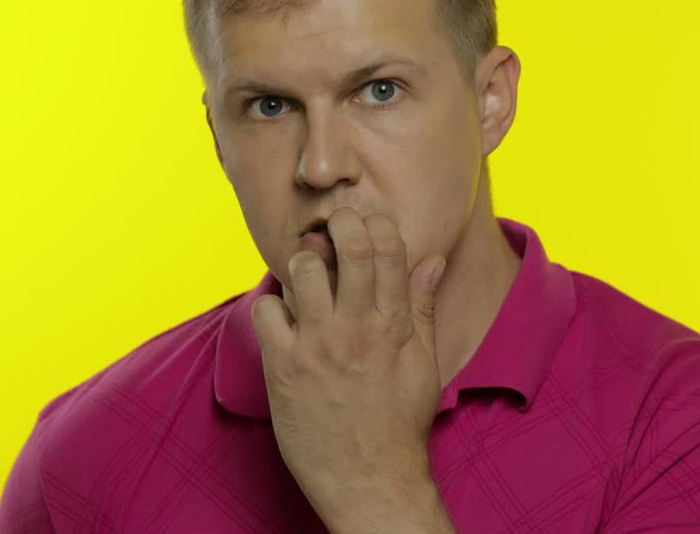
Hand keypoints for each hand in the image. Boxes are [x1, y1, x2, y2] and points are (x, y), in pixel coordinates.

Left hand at [250, 207, 450, 531]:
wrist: (369, 480)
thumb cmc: (399, 424)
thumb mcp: (424, 364)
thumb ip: (422, 307)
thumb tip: (431, 260)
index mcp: (394, 325)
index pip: (388, 249)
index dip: (375, 222)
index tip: (366, 219)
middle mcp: (357, 329)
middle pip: (348, 246)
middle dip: (340, 223)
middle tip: (333, 226)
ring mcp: (318, 346)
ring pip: (302, 268)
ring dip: (304, 261)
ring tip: (308, 275)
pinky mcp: (284, 367)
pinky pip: (267, 309)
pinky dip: (273, 304)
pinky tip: (286, 318)